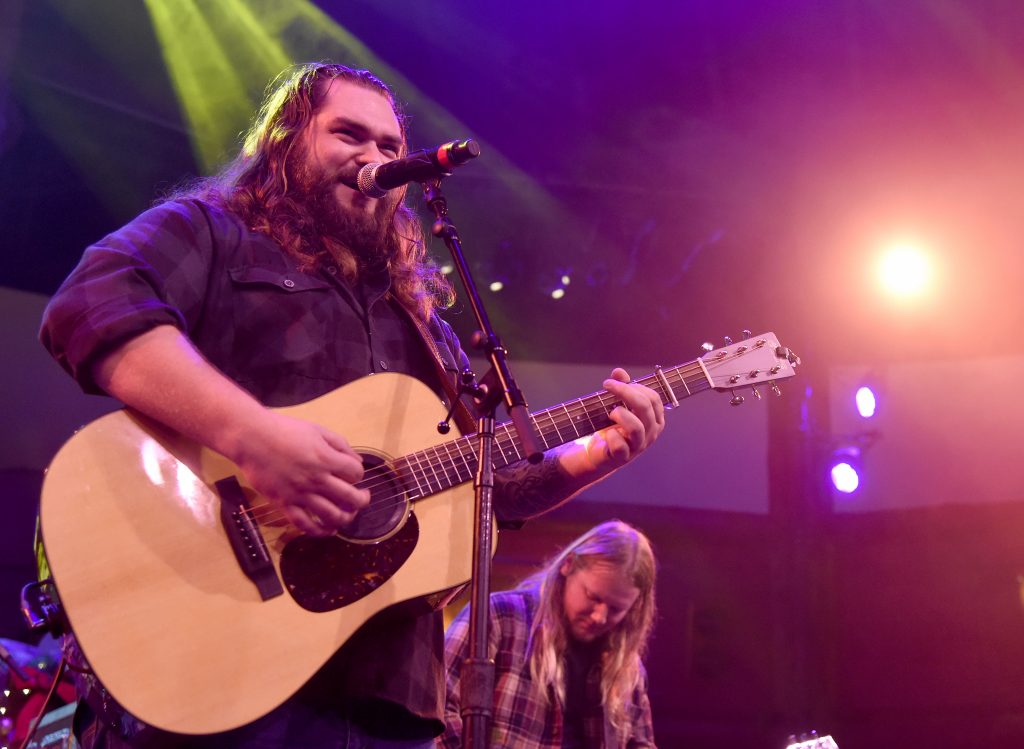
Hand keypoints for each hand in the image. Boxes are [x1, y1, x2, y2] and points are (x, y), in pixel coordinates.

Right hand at [231, 411, 369, 535]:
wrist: (251, 439)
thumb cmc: (285, 430)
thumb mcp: (317, 430)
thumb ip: (340, 444)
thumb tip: (357, 460)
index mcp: (327, 459)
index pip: (356, 473)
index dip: (359, 473)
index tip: (353, 473)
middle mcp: (317, 479)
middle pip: (351, 498)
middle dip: (362, 500)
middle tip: (362, 498)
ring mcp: (300, 494)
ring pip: (332, 515)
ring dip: (346, 518)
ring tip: (348, 514)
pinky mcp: (284, 504)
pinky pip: (304, 524)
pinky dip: (320, 531)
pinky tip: (329, 530)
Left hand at [583, 368, 665, 471]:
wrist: (599, 453)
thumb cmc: (613, 427)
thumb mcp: (618, 404)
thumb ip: (621, 387)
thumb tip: (619, 372)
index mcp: (655, 419)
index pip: (653, 398)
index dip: (634, 386)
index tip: (614, 382)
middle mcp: (651, 433)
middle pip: (645, 407)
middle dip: (625, 392)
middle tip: (608, 386)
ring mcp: (638, 446)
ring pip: (636, 427)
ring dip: (621, 414)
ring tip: (611, 412)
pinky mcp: (623, 457)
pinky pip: (620, 446)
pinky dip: (611, 436)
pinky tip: (607, 433)